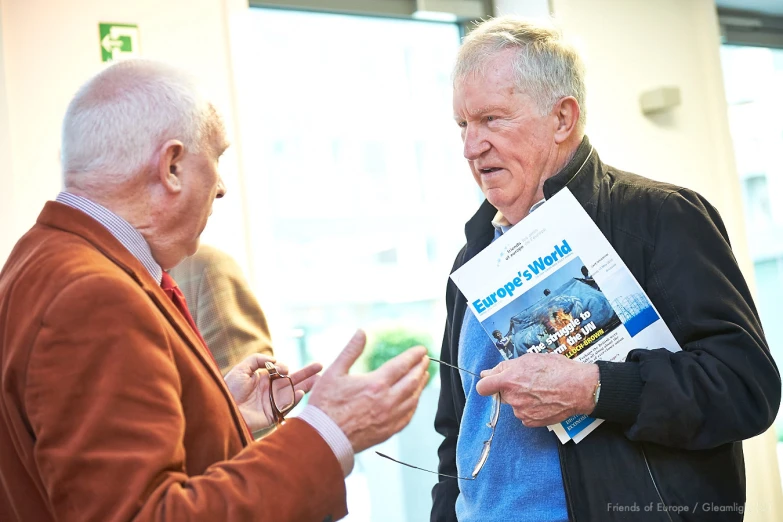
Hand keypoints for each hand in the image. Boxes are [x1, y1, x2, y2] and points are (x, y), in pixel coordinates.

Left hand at [224, 353, 321, 432]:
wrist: (222, 408)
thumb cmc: (229, 389)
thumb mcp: (241, 368)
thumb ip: (258, 359)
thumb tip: (276, 361)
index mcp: (264, 379)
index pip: (282, 372)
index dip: (286, 368)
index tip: (284, 368)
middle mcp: (271, 390)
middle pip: (292, 381)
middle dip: (306, 373)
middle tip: (320, 366)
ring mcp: (272, 402)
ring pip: (293, 392)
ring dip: (307, 385)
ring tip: (320, 379)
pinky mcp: (272, 415)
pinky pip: (286, 406)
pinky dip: (295, 399)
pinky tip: (302, 392)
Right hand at [308, 330, 429, 452]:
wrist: (323, 439)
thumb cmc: (325, 406)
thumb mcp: (334, 373)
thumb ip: (350, 351)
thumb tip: (361, 332)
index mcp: (376, 384)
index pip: (402, 365)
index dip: (414, 355)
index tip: (422, 349)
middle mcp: (387, 401)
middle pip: (412, 381)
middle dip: (421, 368)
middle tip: (426, 360)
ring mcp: (390, 418)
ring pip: (413, 399)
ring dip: (421, 385)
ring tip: (424, 376)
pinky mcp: (388, 431)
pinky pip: (408, 416)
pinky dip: (414, 404)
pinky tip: (414, 400)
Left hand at [475, 353, 598, 426]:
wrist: (579, 388)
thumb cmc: (557, 369)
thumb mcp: (529, 359)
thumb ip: (505, 367)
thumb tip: (487, 373)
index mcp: (509, 380)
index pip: (483, 387)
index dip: (486, 384)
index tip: (491, 383)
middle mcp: (513, 398)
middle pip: (502, 394)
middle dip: (510, 388)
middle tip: (528, 381)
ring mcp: (521, 411)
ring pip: (514, 404)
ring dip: (522, 398)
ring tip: (540, 390)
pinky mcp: (531, 421)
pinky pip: (524, 414)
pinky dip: (530, 408)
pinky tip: (543, 400)